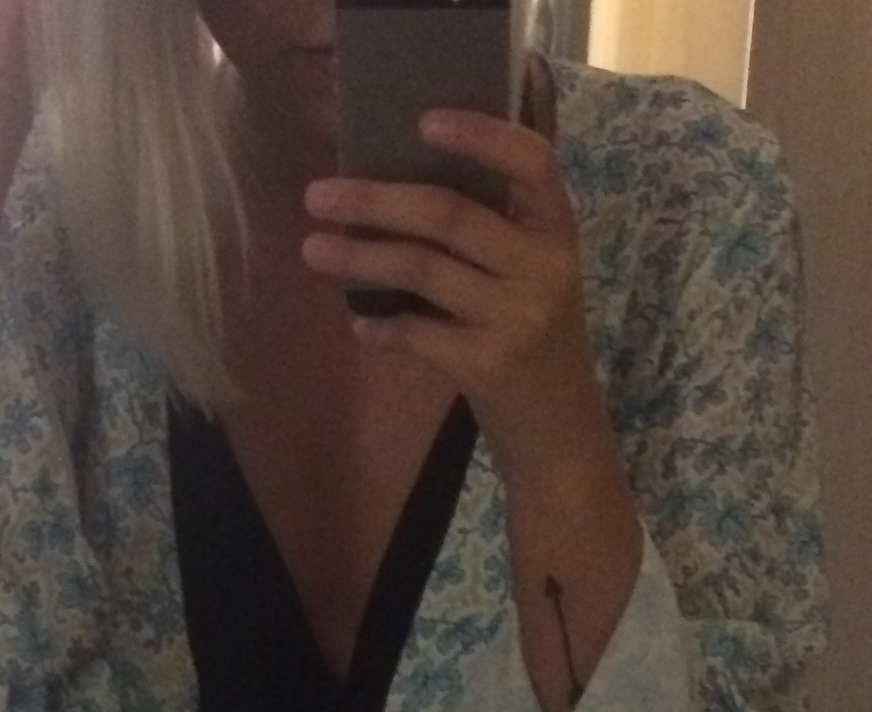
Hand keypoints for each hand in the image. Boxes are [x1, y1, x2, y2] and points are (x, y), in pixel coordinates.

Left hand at [299, 106, 612, 486]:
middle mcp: (544, 267)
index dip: (479, 136)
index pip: (531, 161)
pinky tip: (358, 324)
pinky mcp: (488, 364)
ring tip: (314, 250)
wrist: (558, 431)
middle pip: (450, 215)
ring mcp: (517, 317)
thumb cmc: (534, 337)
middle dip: (375, 201)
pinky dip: (380, 326)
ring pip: (423, 270)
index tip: (421, 122)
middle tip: (318, 196)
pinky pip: (416, 333)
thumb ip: (500, 222)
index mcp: (557, 230)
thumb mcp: (535, 271)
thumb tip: (413, 176)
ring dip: (360, 258)